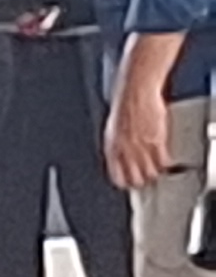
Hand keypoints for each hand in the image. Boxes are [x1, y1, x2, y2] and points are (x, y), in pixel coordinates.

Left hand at [107, 78, 172, 193]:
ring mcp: (142, 145)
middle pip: (135, 177)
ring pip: (150, 172)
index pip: (116, 174)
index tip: (127, 184)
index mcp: (111, 146)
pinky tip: (165, 163)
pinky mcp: (157, 140)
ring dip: (153, 174)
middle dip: (139, 181)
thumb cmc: (124, 105)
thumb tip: (119, 156)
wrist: (135, 91)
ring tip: (155, 173)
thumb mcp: (113, 128)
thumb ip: (117, 144)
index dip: (122, 181)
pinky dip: (165, 164)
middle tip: (144, 181)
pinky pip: (163, 161)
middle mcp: (125, 148)